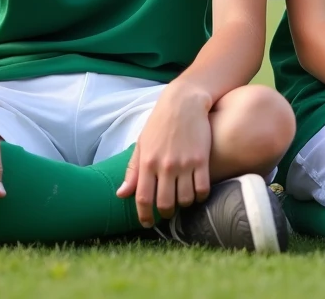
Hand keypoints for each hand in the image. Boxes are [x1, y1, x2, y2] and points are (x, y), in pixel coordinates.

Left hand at [116, 82, 212, 226]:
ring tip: (182, 200)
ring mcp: (184, 163)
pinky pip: (202, 189)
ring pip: (185, 199)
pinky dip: (200, 197)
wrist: (184, 102)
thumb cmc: (160, 123)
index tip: (147, 223)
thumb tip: (121, 194)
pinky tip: (197, 193)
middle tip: (166, 212)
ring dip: (183, 205)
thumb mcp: (142, 144)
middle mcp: (165, 165)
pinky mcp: (201, 159)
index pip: (143, 199)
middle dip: (165, 214)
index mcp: (147, 162)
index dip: (144, 216)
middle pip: (165, 204)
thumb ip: (133, 170)